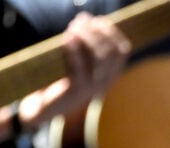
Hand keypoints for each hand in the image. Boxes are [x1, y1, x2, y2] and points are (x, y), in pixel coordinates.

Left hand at [17, 12, 132, 128]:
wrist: (47, 107)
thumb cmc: (61, 79)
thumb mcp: (78, 60)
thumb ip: (84, 40)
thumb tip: (85, 17)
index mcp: (111, 74)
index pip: (122, 49)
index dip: (111, 31)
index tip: (95, 21)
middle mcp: (106, 82)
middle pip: (111, 50)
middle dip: (95, 31)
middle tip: (78, 23)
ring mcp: (93, 88)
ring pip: (99, 57)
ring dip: (86, 37)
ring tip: (72, 28)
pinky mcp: (77, 91)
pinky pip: (79, 68)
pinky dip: (73, 50)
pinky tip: (67, 38)